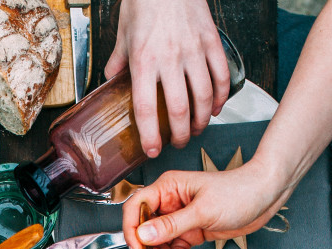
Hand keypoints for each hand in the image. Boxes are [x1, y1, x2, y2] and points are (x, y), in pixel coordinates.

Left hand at [104, 0, 229, 155]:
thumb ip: (118, 62)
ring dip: (201, 120)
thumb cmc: (144, 2)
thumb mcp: (122, 34)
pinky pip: (220, 76)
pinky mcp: (211, 42)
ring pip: (202, 96)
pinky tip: (215, 107)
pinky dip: (220, 97)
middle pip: (178, 109)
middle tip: (178, 143)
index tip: (152, 150)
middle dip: (179, 134)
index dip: (150, 134)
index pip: (145, 108)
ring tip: (196, 130)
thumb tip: (111, 81)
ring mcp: (193, 51)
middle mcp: (169, 59)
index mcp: (143, 61)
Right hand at [122, 157, 291, 248]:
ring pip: (163, 244)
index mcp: (167, 188)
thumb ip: (171, 225)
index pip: (136, 209)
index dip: (132, 231)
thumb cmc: (239, 191)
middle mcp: (170, 203)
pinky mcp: (192, 230)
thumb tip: (144, 235)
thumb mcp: (203, 210)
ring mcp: (180, 218)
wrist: (267, 195)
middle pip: (147, 232)